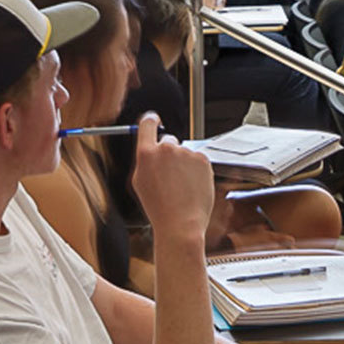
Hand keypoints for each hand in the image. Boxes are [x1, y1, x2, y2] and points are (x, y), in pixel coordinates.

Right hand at [129, 111, 212, 241]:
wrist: (181, 223)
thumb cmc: (159, 208)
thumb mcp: (139, 182)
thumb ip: (144, 160)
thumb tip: (149, 148)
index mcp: (146, 154)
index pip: (147, 123)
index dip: (151, 120)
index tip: (154, 120)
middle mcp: (167, 149)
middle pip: (168, 140)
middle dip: (168, 153)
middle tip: (169, 175)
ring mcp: (187, 153)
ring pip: (184, 153)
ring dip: (183, 164)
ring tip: (181, 187)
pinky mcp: (203, 159)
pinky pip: (197, 160)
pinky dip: (196, 170)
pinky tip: (191, 186)